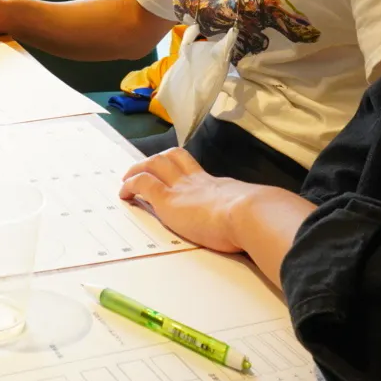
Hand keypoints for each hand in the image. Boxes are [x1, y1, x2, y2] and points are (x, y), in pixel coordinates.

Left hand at [118, 149, 253, 252]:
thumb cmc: (254, 218)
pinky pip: (143, 183)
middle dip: (156, 161)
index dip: (182, 169)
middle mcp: (197, 180)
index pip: (195, 170)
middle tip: (144, 169)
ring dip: (138, 168)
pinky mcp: (168, 200)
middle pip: (173, 157)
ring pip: (155, 163)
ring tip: (127, 179)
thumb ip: (247, 213)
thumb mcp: (250, 212)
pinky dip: (130, 184)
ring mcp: (181, 187)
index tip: (176, 176)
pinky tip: (123, 193)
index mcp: (217, 185)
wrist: (248, 214)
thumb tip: (257, 223)